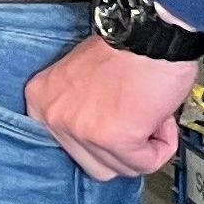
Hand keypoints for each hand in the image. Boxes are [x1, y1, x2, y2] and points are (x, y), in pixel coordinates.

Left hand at [27, 30, 198, 180]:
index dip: (100, 142)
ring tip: (149, 115)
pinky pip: (145, 163)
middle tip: (136, 121)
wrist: (151, 34)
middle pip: (94, 165)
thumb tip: (93, 139)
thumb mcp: (80, 78)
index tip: (114, 132)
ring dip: (144, 147)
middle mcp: (52, 116)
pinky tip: (160, 119)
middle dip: (124, 149)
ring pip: (121, 168)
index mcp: (41, 99)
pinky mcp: (113, 138)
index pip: (67, 148)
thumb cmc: (125, 51)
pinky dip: (162, 147)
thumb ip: (77, 108)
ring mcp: (80, 129)